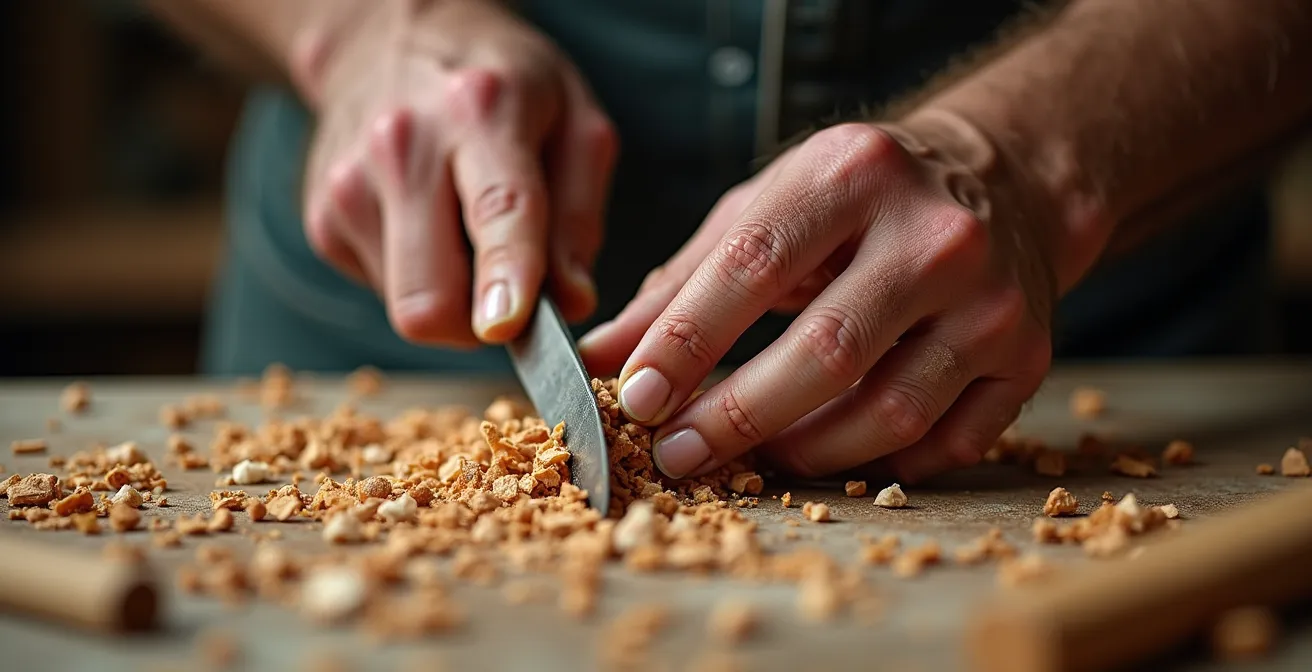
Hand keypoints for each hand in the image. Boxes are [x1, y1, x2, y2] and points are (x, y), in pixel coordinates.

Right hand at [298, 0, 616, 345]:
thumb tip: (571, 302)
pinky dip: (418, 278)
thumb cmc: (502, 85)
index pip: (497, 210)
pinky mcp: (320, 219)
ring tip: (464, 233)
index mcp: (481, 112)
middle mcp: (402, 147)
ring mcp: (348, 184)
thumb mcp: (574, 121)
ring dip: (451, 298)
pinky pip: (383, 291)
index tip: (507, 324)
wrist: (388, 37)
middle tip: (511, 300)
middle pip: (428, 296)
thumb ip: (580, 215)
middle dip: (478, 325)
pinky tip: (427, 225)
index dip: (505, 276)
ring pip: (407, 306)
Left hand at [580, 118, 1056, 482]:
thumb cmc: (856, 202)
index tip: (636, 396)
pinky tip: (834, 453)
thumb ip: (682, 282)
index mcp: (854, 174)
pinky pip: (944, 443)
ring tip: (752, 456)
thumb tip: (601, 356)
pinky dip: (879, 463)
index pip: (754, 265)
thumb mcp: (767, 209)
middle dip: (737, 416)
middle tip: (680, 453)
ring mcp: (992, 300)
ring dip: (803, 452)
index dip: (686, 340)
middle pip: (825, 352)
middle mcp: (935, 234)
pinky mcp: (1027, 357)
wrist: (1002, 184)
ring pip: (887, 412)